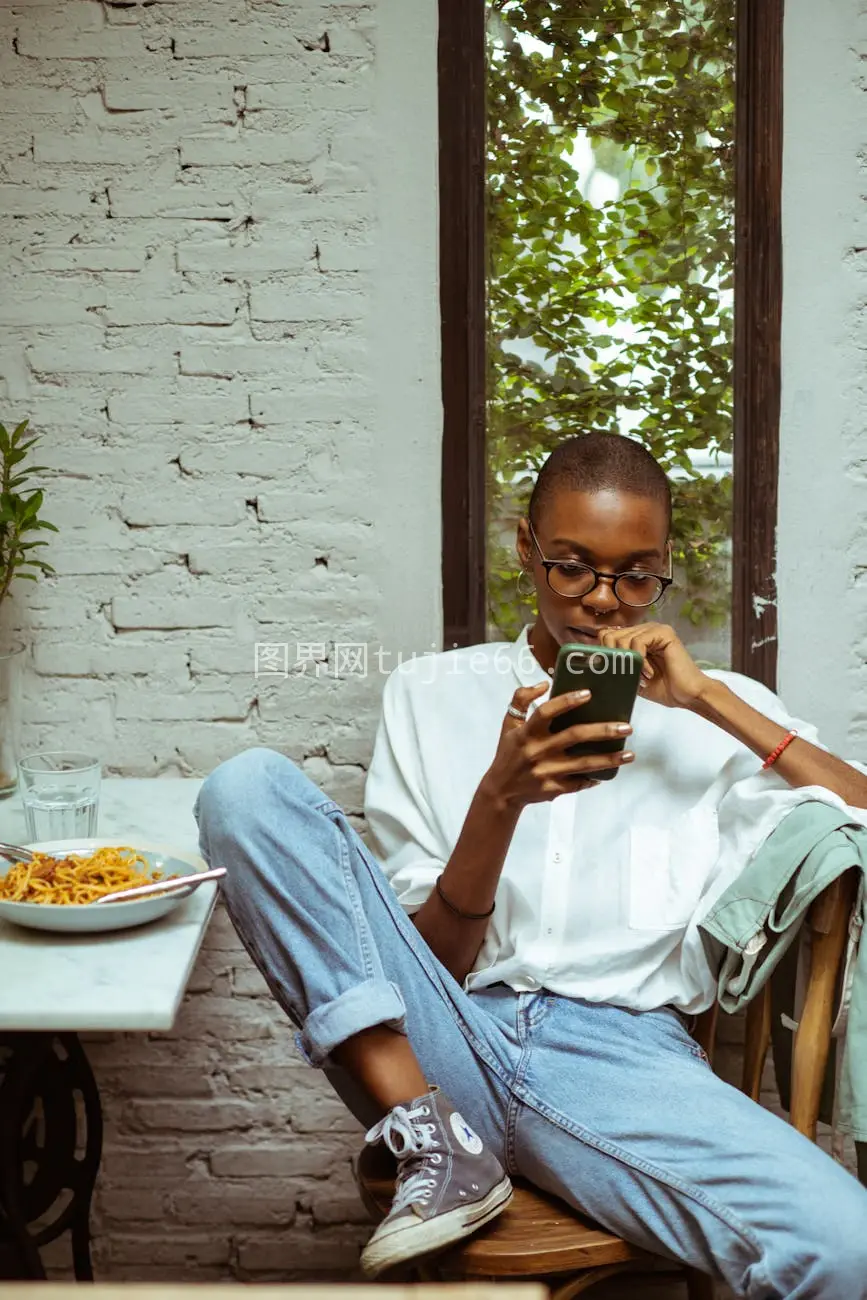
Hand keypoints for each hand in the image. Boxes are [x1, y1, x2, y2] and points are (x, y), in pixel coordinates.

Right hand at [482, 683, 634, 810]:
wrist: (501, 790)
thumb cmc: (508, 752)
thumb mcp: (509, 724)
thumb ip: (521, 699)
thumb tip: (544, 684)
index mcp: (526, 733)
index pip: (546, 712)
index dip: (566, 701)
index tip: (588, 693)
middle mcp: (537, 751)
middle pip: (574, 736)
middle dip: (603, 731)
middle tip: (627, 727)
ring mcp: (547, 772)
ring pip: (584, 764)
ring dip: (609, 759)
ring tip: (630, 754)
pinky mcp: (553, 789)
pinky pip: (579, 783)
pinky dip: (595, 777)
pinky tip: (610, 772)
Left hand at [597, 622, 708, 708]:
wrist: (687, 696)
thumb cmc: (664, 688)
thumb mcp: (632, 677)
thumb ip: (617, 666)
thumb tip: (594, 662)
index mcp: (635, 637)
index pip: (606, 635)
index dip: (604, 653)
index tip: (613, 672)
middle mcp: (644, 629)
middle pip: (610, 635)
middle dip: (616, 659)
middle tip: (630, 676)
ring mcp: (654, 628)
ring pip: (622, 638)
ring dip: (629, 663)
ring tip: (642, 677)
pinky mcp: (664, 632)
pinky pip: (638, 642)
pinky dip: (640, 661)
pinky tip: (649, 673)